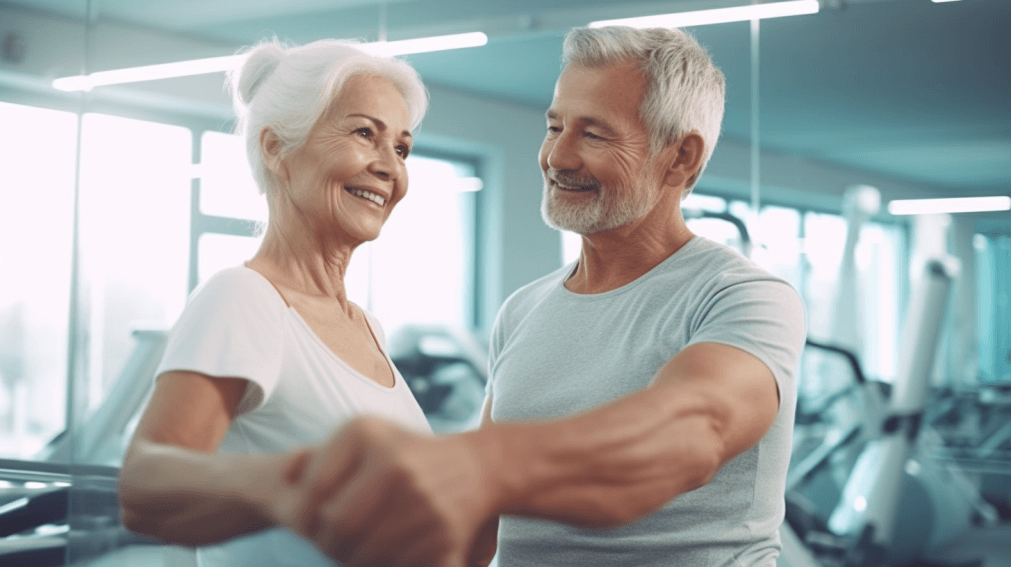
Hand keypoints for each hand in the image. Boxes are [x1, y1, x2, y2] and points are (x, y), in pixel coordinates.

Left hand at [289, 417, 500, 566]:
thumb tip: (286, 476)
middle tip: (331, 543)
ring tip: (356, 548)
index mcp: (367, 436)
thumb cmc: (405, 453)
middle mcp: (394, 466)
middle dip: (326, 542)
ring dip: (352, 559)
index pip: (312, 489)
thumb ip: (318, 455)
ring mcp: (420, 502)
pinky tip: (385, 552)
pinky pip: (392, 566)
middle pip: (335, 527)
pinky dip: (383, 565)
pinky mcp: (440, 536)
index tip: (308, 520)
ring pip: (361, 554)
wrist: (476, 468)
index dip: (301, 513)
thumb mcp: (363, 437)